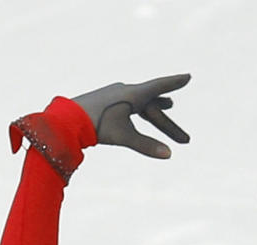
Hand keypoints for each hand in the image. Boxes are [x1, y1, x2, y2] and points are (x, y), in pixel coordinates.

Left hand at [73, 74, 191, 157]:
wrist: (68, 119)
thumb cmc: (97, 125)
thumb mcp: (124, 137)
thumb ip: (147, 145)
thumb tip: (169, 155)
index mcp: (133, 94)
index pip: (159, 87)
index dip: (175, 84)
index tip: (188, 77)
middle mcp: (126, 92)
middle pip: (154, 108)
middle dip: (168, 126)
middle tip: (185, 141)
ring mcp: (116, 96)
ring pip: (142, 105)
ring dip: (156, 110)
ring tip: (169, 106)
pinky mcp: (107, 102)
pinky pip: (130, 106)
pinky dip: (140, 111)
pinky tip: (140, 111)